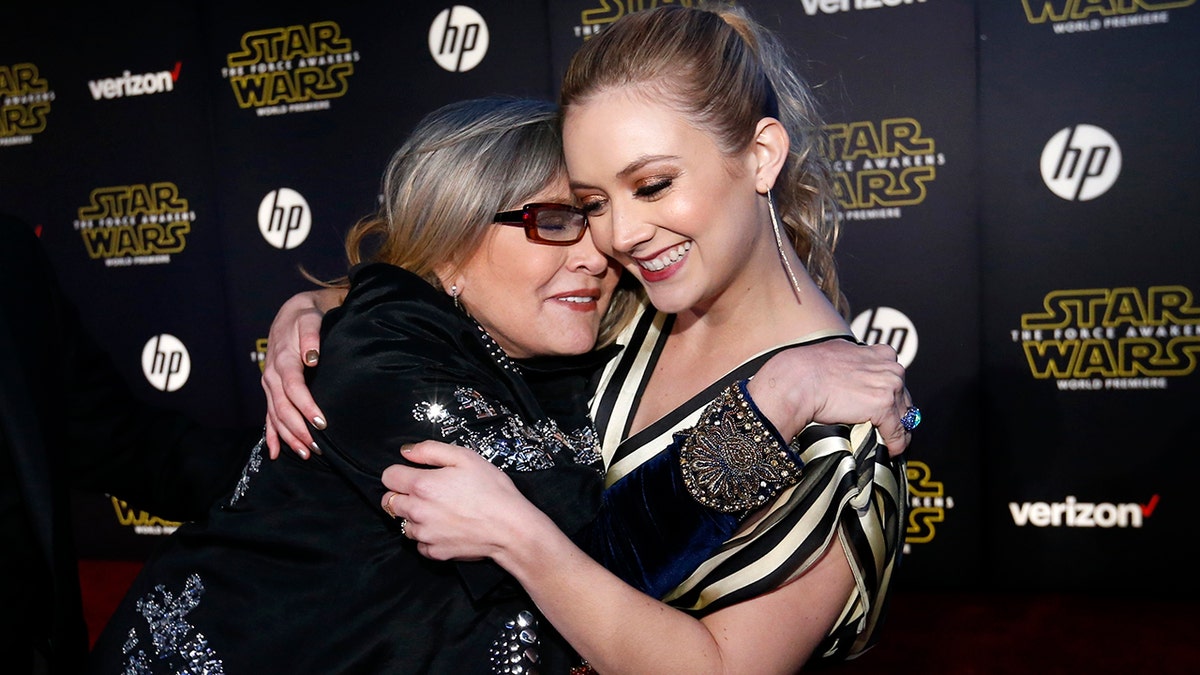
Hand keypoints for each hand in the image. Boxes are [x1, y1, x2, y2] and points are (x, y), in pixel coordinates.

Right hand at [261, 288, 342, 458]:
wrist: (291, 314)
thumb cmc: (305, 317)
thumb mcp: (309, 319)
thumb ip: (311, 337)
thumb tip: (312, 358)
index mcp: (283, 360)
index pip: (293, 388)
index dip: (305, 406)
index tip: (321, 422)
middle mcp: (272, 376)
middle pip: (283, 408)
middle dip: (298, 429)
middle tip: (316, 447)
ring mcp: (269, 386)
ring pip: (276, 416)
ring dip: (289, 437)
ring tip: (306, 454)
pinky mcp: (271, 391)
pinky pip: (268, 417)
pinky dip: (272, 436)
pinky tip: (276, 454)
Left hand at [379, 441, 533, 561]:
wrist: (510, 528)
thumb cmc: (492, 491)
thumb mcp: (465, 457)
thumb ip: (430, 450)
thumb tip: (407, 451)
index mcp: (422, 485)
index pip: (388, 477)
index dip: (400, 472)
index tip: (413, 474)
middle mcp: (417, 511)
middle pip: (389, 502)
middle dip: (402, 494)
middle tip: (426, 492)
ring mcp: (424, 534)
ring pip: (403, 524)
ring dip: (414, 517)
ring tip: (439, 511)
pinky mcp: (434, 552)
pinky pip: (419, 544)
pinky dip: (427, 536)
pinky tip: (445, 527)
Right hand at [747, 340, 912, 456]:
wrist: (799, 379)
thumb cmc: (809, 368)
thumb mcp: (839, 355)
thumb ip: (854, 364)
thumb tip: (852, 375)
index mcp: (880, 353)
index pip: (896, 379)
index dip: (891, 395)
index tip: (885, 406)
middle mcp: (890, 367)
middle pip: (904, 398)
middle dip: (896, 414)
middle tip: (885, 428)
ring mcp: (889, 386)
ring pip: (904, 416)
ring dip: (897, 431)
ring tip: (889, 443)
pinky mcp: (883, 407)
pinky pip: (897, 432)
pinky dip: (895, 444)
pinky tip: (890, 451)